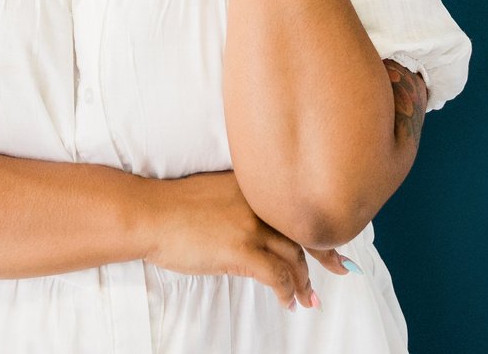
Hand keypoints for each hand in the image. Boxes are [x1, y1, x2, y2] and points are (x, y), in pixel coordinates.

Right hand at [142, 169, 356, 311]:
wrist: (148, 213)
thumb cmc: (172, 206)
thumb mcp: (214, 193)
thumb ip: (241, 204)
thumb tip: (256, 227)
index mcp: (254, 185)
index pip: (297, 208)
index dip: (320, 229)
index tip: (334, 244)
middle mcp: (259, 201)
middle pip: (304, 232)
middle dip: (325, 257)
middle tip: (338, 272)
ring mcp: (250, 225)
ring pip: (294, 257)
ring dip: (304, 282)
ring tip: (306, 299)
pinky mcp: (240, 249)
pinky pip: (277, 276)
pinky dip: (287, 292)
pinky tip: (287, 302)